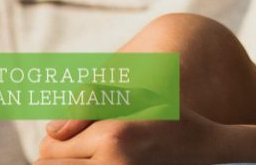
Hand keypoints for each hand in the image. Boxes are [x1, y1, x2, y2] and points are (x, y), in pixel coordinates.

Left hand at [34, 108, 228, 163]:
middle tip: (78, 149)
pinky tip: (99, 163)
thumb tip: (52, 129)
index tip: (73, 135)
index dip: (57, 140)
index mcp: (112, 135)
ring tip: (89, 158)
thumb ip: (93, 103)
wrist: (205, 150)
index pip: (50, 146)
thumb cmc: (171, 117)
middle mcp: (111, 163)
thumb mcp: (138, 97)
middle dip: (56, 158)